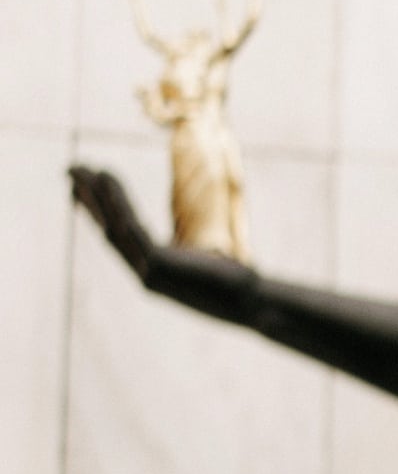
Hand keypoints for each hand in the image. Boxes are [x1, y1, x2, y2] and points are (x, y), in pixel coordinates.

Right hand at [69, 164, 257, 323]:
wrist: (252, 303)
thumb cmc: (236, 284)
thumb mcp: (206, 262)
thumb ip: (189, 252)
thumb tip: (195, 245)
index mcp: (154, 272)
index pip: (119, 236)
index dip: (99, 211)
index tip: (83, 187)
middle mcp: (145, 273)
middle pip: (108, 230)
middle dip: (88, 200)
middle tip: (70, 171)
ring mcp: (147, 272)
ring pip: (114, 226)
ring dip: (97, 196)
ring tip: (83, 170)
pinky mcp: (156, 266)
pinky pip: (130, 226)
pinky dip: (117, 201)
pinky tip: (106, 178)